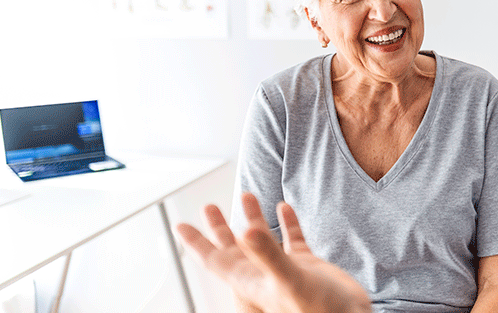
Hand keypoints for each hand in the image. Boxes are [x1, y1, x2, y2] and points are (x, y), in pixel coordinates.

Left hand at [177, 193, 371, 312]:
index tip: (179, 225)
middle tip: (208, 207)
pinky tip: (284, 207)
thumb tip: (245, 230)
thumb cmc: (318, 310)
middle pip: (233, 248)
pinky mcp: (306, 267)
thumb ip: (267, 255)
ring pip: (261, 240)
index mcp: (251, 280)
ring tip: (247, 195)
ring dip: (253, 219)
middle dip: (219, 228)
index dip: (196, 243)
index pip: (215, 259)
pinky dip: (287, 223)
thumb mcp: (288, 279)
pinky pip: (292, 240)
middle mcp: (264, 274)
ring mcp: (284, 269)